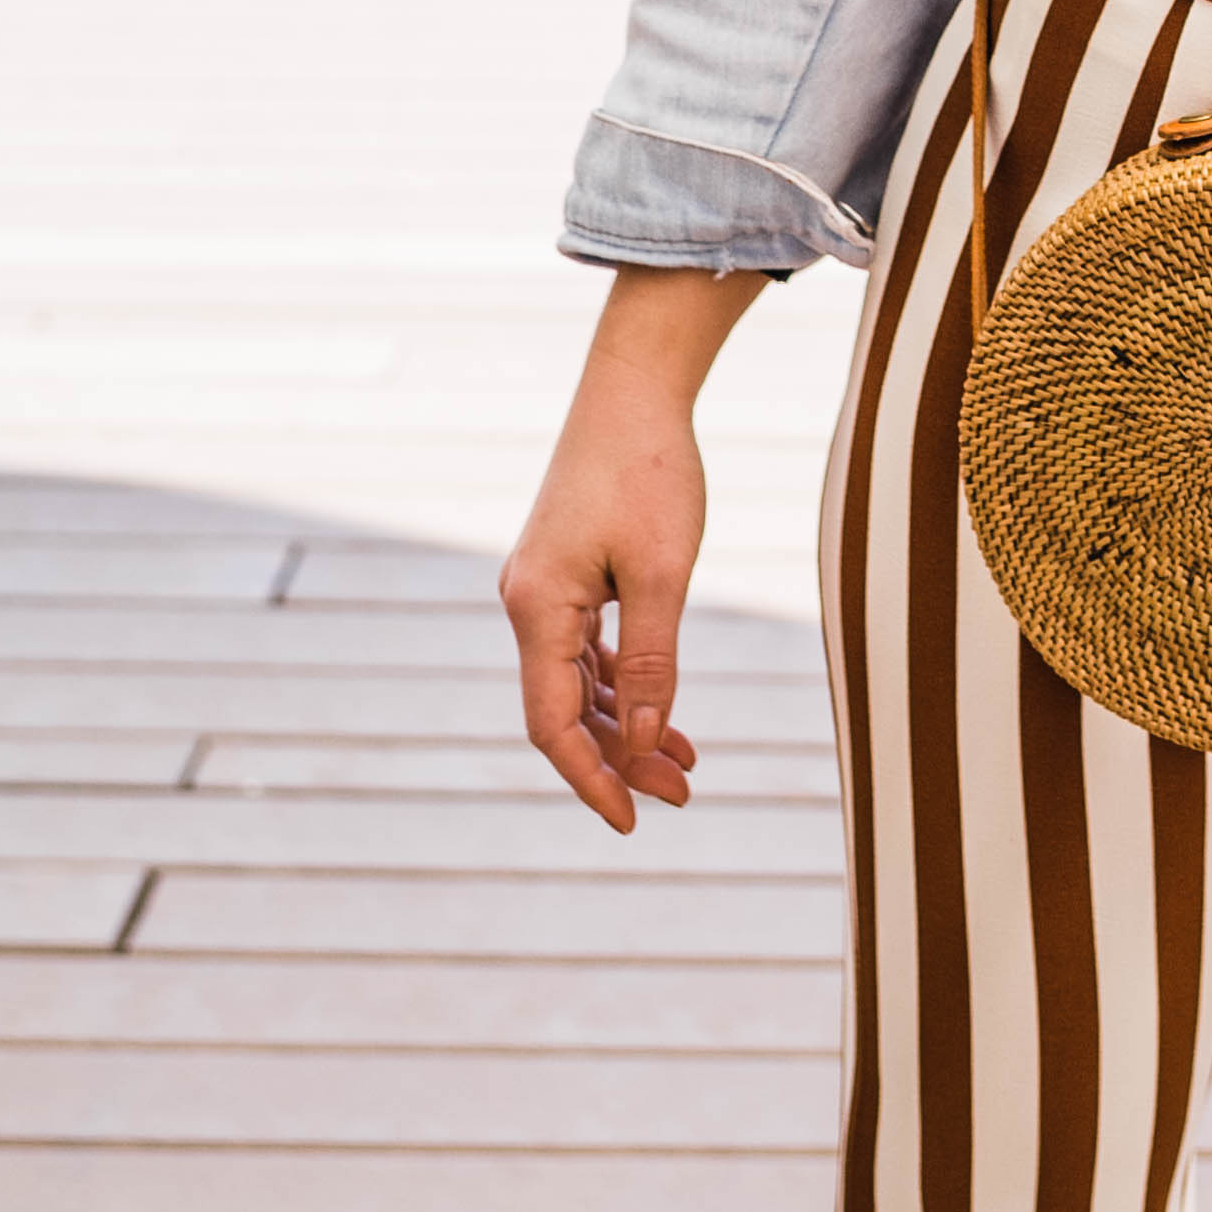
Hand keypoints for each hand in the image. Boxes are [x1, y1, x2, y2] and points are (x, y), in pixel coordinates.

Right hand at [501, 271, 757, 833]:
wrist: (634, 388)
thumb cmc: (649, 471)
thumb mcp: (663, 572)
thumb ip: (652, 660)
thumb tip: (643, 741)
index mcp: (537, 608)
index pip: (553, 724)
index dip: (592, 778)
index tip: (631, 823)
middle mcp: (527, 604)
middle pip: (565, 709)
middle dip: (620, 758)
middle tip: (681, 794)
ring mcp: (543, 588)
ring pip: (578, 683)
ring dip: (626, 724)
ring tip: (683, 763)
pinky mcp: (565, 572)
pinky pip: (586, 649)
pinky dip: (623, 682)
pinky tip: (662, 709)